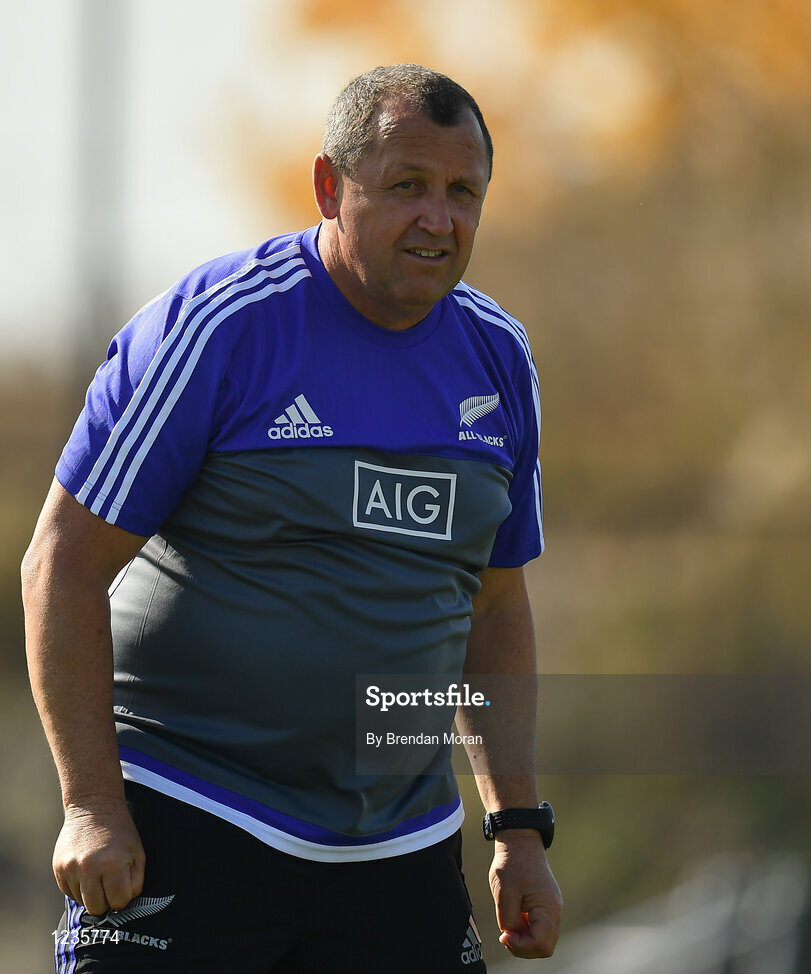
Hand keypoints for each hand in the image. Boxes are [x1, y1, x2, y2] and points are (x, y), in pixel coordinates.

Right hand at [53, 796, 144, 915]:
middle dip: (106, 900)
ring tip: (98, 873)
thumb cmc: (120, 831)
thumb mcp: (137, 852)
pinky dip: (79, 887)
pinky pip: (69, 893)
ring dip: (91, 893)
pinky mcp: (58, 868)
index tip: (123, 885)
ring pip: (82, 902)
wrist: (93, 806)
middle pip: (97, 908)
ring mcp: (71, 868)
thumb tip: (124, 903)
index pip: (118, 902)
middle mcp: (89, 868)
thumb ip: (136, 881)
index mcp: (112, 864)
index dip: (123, 896)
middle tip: (110, 883)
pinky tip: (86, 870)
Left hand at [489, 832, 562, 957]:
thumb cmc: (512, 864)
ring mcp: (552, 908)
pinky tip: (515, 917)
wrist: (520, 842)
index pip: (541, 945)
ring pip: (543, 939)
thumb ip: (510, 921)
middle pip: (545, 946)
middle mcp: (555, 911)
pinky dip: (527, 930)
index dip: (520, 947)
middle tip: (505, 933)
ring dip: (525, 939)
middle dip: (523, 947)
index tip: (504, 934)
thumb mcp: (504, 894)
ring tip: (509, 924)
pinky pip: (540, 928)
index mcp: (548, 908)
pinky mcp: (546, 905)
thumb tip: (513, 937)